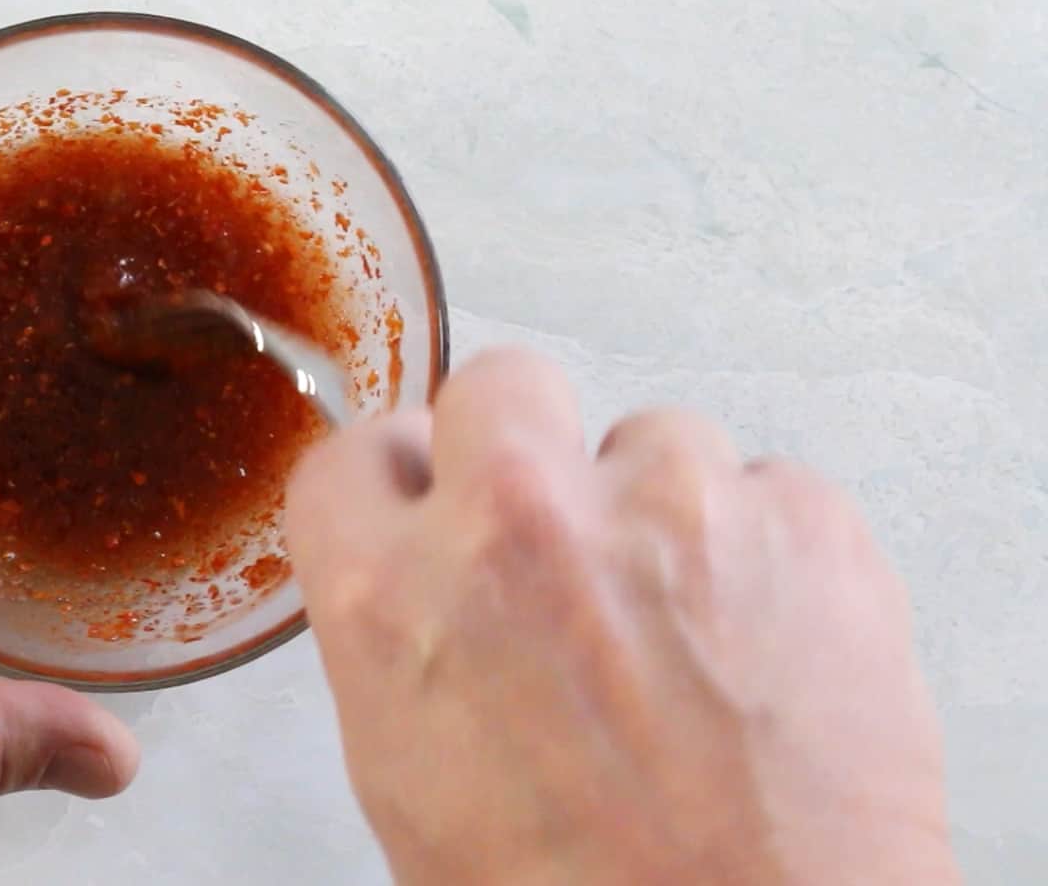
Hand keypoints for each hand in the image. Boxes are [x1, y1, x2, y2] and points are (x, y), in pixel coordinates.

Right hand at [285, 348, 955, 884]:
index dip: (399, 487)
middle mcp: (518, 521)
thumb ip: (397, 634)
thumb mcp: (404, 774)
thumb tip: (418, 570)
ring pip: (652, 437)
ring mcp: (670, 509)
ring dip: (659, 511)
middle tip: (558, 537)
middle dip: (524, 446)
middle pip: (500, 384)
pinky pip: (769, 488)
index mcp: (393, 593)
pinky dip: (766, 552)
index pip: (355, 452)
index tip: (430, 503)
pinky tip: (759, 645)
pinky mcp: (803, 523)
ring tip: (684, 630)